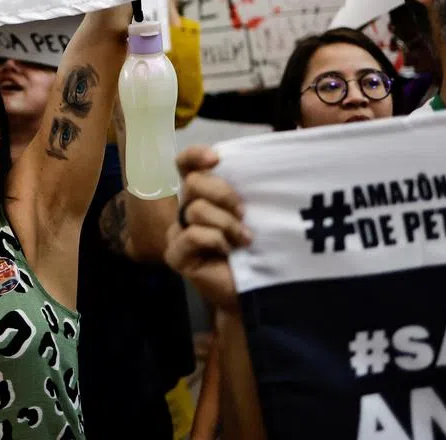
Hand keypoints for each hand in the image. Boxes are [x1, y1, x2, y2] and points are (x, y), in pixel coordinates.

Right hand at [164, 146, 250, 310]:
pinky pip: (192, 235)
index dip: (195, 155)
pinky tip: (227, 252)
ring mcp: (177, 232)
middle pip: (193, 183)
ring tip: (244, 240)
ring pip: (195, 210)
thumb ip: (251, 189)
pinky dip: (215, 240)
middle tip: (244, 213)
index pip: (186, 164)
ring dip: (226, 224)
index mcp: (202, 195)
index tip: (216, 159)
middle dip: (223, 194)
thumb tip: (269, 158)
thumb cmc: (258, 249)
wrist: (256, 290)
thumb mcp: (257, 213)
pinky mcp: (176, 254)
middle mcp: (186, 209)